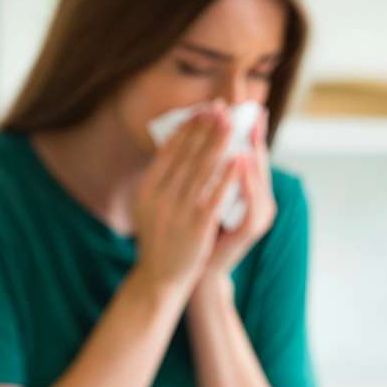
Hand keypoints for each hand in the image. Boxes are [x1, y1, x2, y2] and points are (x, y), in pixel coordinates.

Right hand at [132, 101, 243, 300]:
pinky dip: (228, 174)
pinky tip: (240, 158)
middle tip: (221, 108)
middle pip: (187, 154)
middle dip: (206, 128)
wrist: (160, 278)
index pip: (169, 150)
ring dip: (219, 142)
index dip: (188, 128)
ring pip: (202, 169)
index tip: (203, 110)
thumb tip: (175, 146)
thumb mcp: (149, 206)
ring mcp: (178, 211)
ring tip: (232, 123)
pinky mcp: (197, 226)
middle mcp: (159, 196)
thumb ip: (160, 180)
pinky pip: (216, 194)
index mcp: (147, 188)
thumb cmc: (159, 239)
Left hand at [199, 108, 276, 280]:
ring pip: (259, 179)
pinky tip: (241, 161)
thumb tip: (197, 137)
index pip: (249, 154)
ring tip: (246, 129)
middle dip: (252, 135)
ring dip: (253, 153)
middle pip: (259, 162)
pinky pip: (252, 200)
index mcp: (247, 191)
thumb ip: (207, 171)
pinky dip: (247, 180)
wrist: (198, 271)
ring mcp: (258, 214)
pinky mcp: (251, 229)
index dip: (246, 131)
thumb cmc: (199, 230)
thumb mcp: (202, 195)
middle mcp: (259, 201)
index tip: (240, 106)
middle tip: (249, 111)